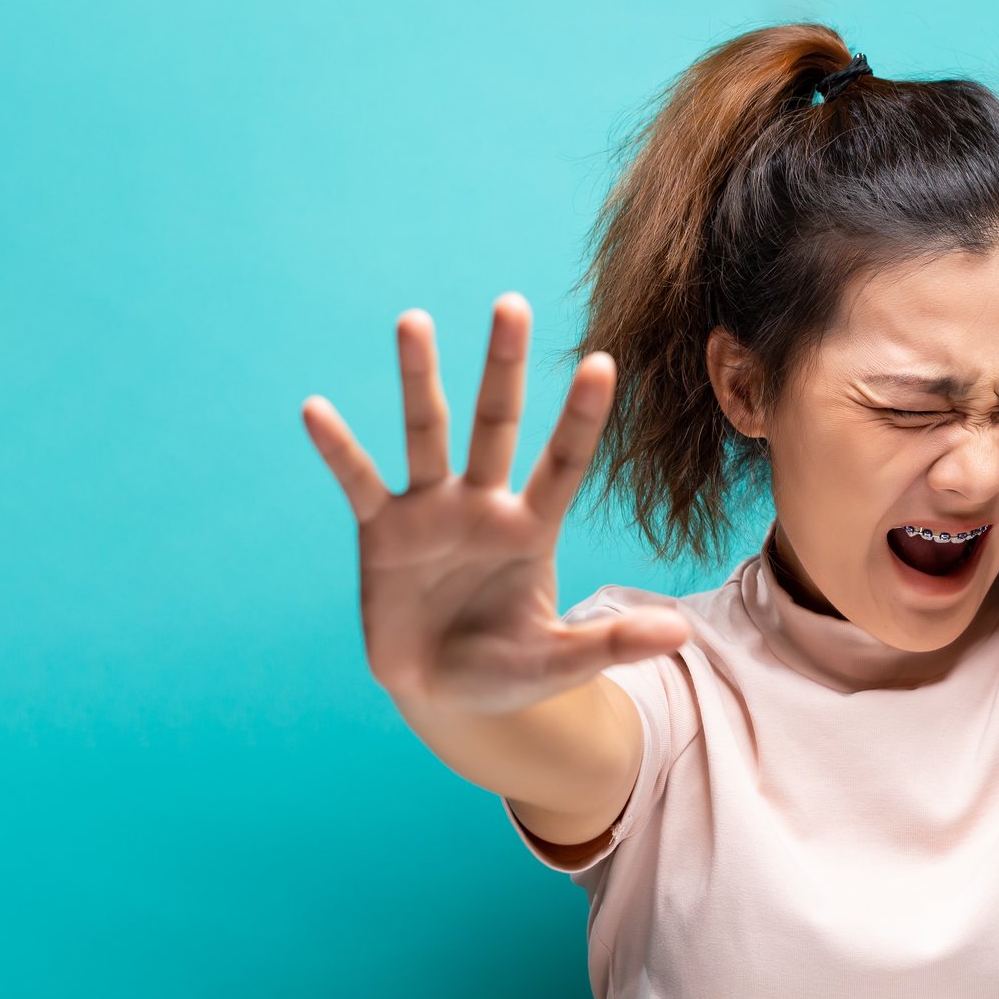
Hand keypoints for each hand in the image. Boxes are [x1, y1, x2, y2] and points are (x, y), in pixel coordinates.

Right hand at [300, 292, 689, 716]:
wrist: (441, 693)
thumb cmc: (506, 671)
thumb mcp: (559, 662)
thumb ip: (611, 643)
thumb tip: (681, 633)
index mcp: (532, 529)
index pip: (564, 463)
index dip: (580, 418)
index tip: (601, 363)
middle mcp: (483, 504)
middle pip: (497, 424)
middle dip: (504, 367)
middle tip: (512, 305)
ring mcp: (431, 511)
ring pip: (427, 433)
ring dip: (420, 379)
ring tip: (415, 320)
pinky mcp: (382, 531)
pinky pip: (360, 481)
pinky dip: (339, 449)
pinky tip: (316, 411)